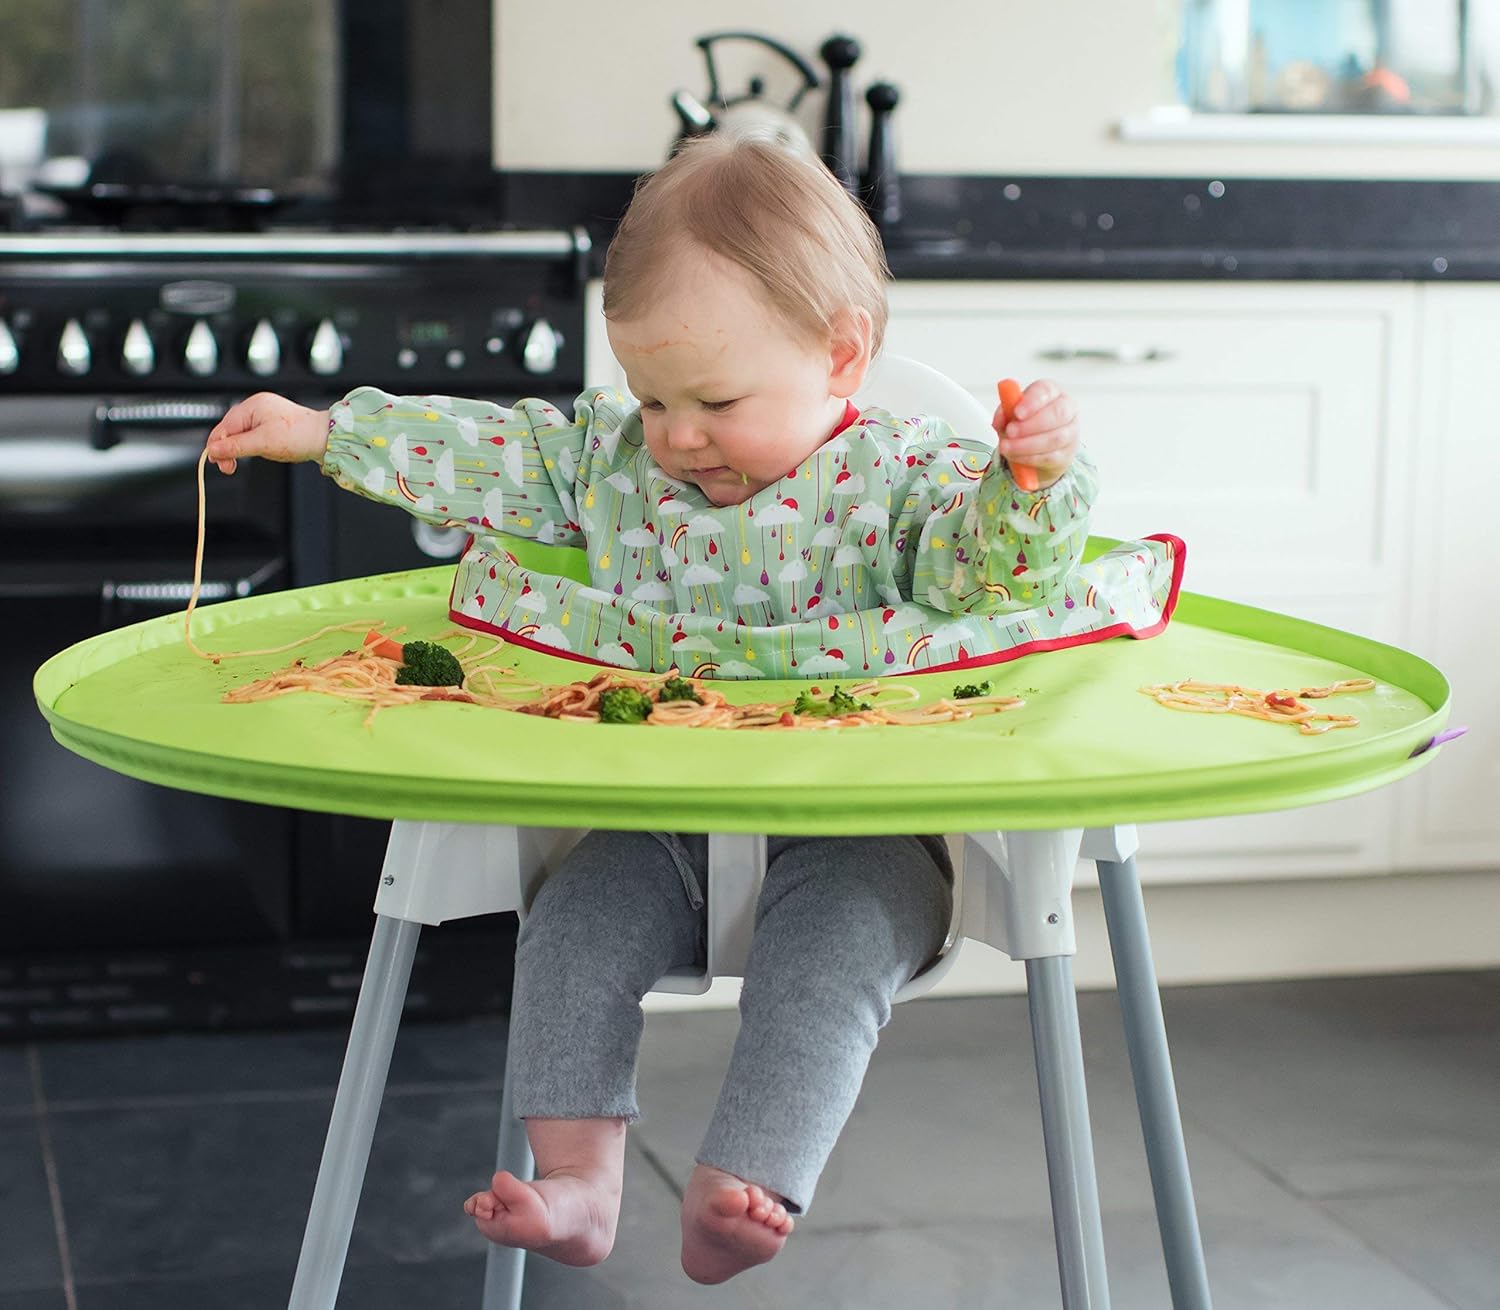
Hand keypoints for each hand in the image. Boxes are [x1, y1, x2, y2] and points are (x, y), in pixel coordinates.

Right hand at [204, 393, 329, 473]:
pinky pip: (252, 435)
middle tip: (230, 467)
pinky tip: (259, 451)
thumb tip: (214, 450)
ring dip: (240, 448)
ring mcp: (264, 414)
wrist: (325, 437)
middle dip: (228, 449)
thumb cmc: (300, 435)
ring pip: (240, 434)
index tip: (218, 463)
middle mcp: (256, 407)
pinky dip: (251, 445)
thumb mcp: (263, 443)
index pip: (223, 428)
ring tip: (250, 457)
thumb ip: (236, 446)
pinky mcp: (271, 423)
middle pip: (229, 430)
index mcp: (252, 406)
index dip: (217, 447)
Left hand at [992, 378, 1078, 488]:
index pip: (1046, 391)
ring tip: (1006, 447)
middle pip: (1057, 414)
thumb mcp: (1011, 415)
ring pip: (1054, 438)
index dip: (1032, 402)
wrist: (1038, 447)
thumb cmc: (1025, 422)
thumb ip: (1004, 414)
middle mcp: (1067, 409)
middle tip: (1010, 432)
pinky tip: (1015, 456)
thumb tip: (999, 420)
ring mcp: (1071, 433)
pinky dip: (1030, 458)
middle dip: (1031, 425)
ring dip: (1027, 445)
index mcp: (1052, 392)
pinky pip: (1051, 457)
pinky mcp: (1067, 454)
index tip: (1016, 413)